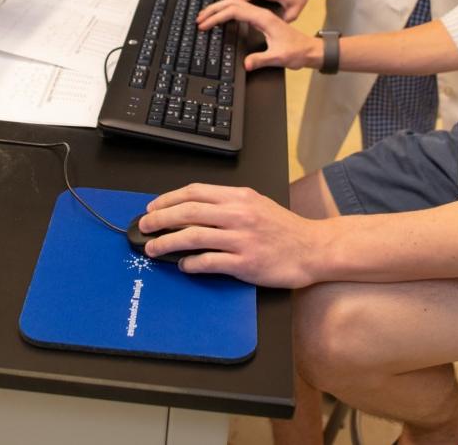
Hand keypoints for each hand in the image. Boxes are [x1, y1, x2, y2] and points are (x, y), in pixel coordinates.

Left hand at [139, 183, 323, 287]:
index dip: (168, 199)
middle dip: (160, 219)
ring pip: (192, 236)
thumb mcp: (257, 204)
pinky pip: (208, 262)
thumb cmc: (284, 228)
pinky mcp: (244, 263)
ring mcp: (241, 238)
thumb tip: (193, 210)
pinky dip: (190, 263)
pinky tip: (182, 265)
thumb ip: (228, 204)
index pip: (195, 192)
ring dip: (167, 243)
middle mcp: (238, 214)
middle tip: (144, 226)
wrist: (312, 248)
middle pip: (188, 212)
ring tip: (153, 249)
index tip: (153, 207)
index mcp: (239, 196)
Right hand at [197, 0, 321, 71]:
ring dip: (219, 7)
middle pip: (233, 3)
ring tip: (206, 16)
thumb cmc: (298, 51)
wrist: (310, 49)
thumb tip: (246, 65)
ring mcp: (262, 14)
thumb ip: (262, 60)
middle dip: (214, 9)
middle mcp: (262, 13)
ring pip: (236, 4)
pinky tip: (222, 14)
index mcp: (264, 18)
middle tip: (199, 19)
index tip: (205, 25)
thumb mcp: (280, 58)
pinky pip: (242, 9)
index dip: (217, 16)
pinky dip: (228, 9)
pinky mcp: (262, 19)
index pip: (235, 11)